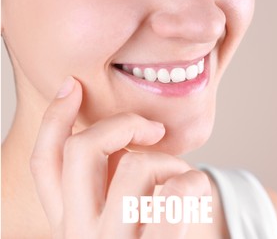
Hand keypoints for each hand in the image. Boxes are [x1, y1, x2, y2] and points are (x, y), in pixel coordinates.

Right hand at [30, 77, 211, 238]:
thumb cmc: (150, 236)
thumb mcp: (116, 215)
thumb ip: (107, 181)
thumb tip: (120, 131)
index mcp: (67, 222)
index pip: (44, 164)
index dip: (55, 119)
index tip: (74, 86)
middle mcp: (81, 234)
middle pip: (81, 150)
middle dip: (123, 125)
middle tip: (155, 130)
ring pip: (134, 166)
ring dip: (171, 162)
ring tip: (184, 180)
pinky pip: (177, 192)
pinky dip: (195, 181)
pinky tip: (198, 194)